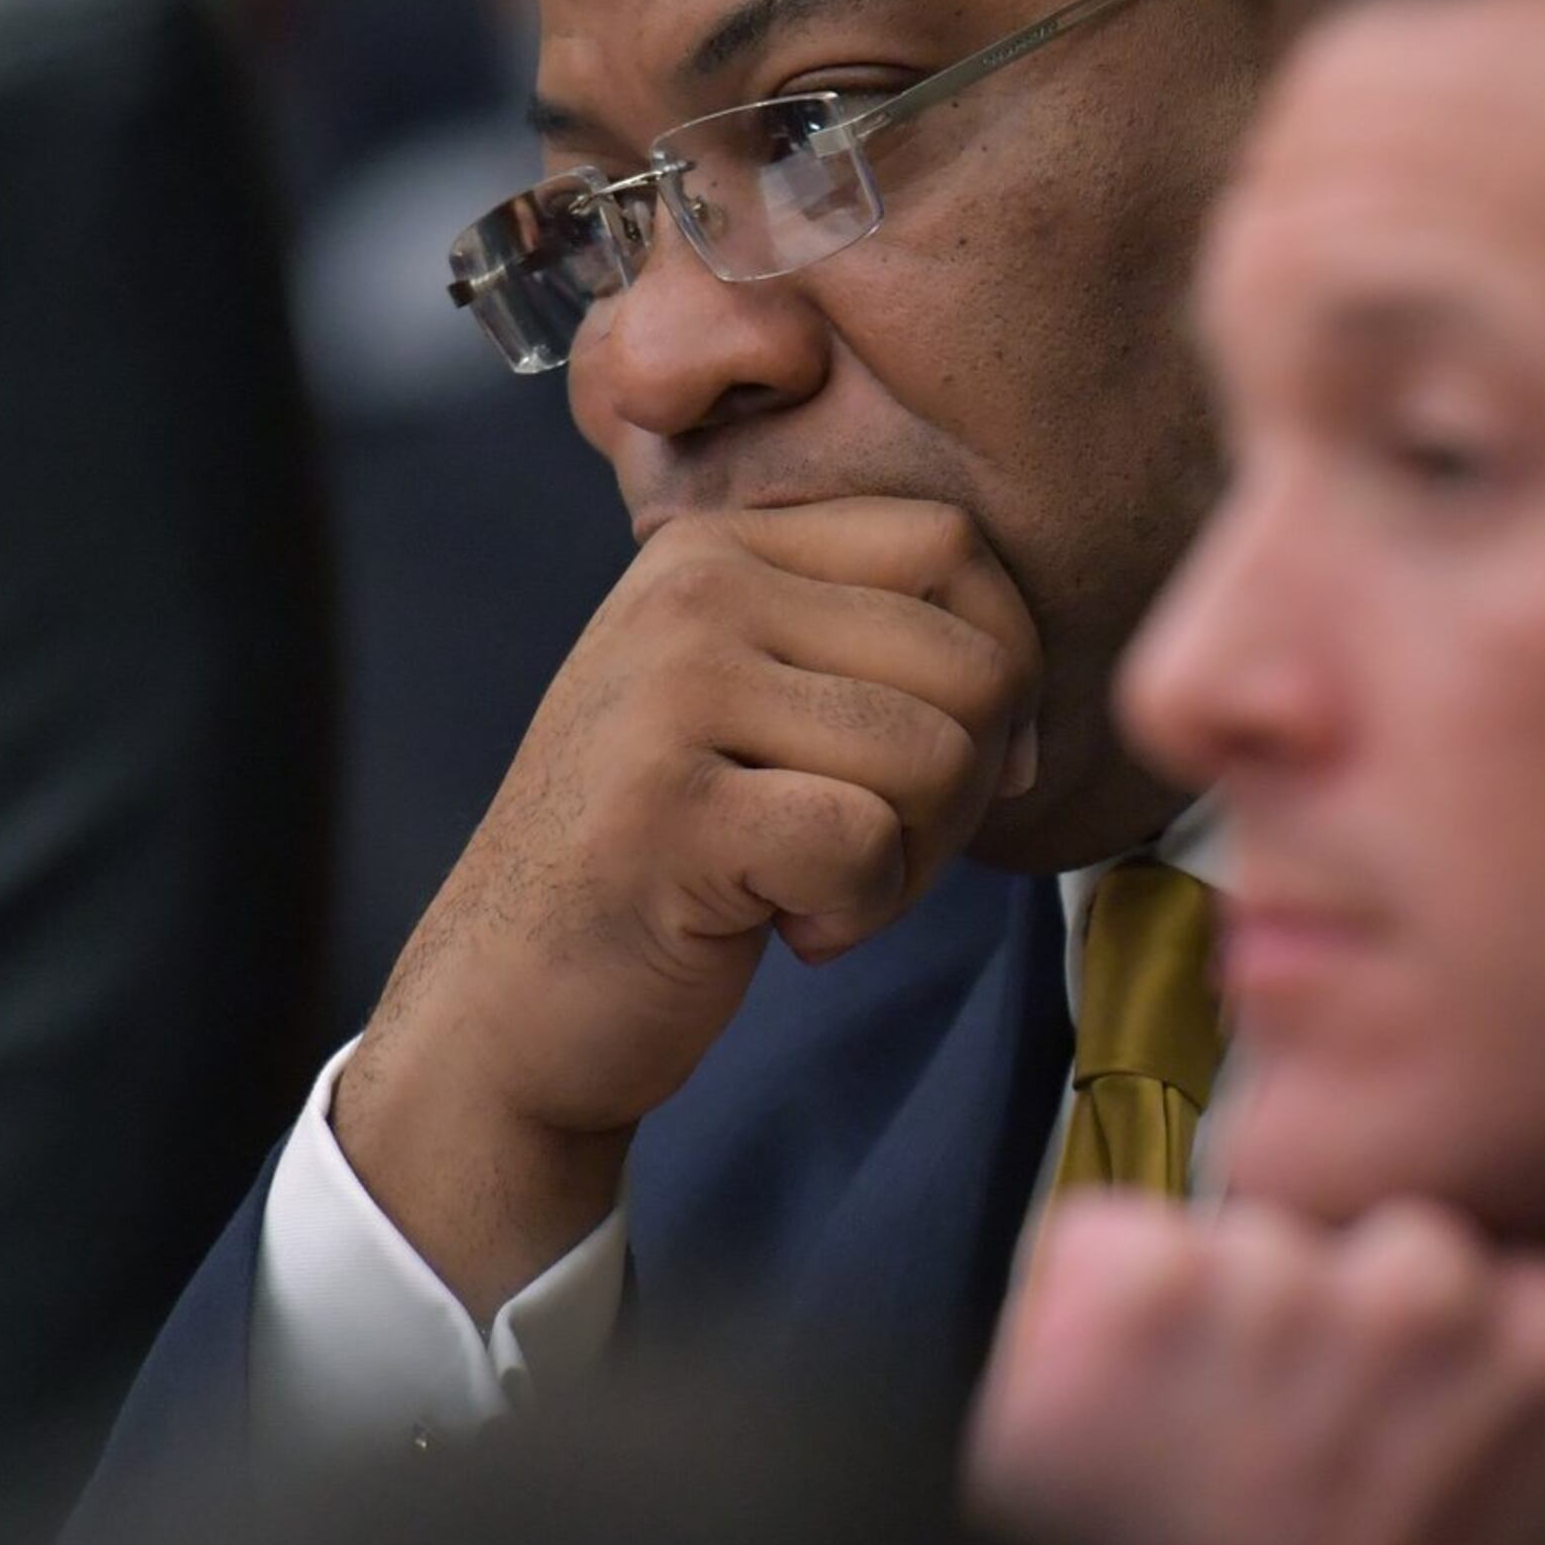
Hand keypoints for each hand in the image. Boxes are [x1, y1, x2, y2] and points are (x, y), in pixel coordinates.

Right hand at [340, 500, 1039, 1315]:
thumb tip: (1034, 691)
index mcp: (721, 546)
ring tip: (814, 884)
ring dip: (913, 860)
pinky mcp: (666, 811)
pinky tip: (780, 924)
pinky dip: (857, 912)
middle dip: (965, 788)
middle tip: (870, 850)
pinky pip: (867, 843)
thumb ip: (879, 652)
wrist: (510, 999)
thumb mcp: (763, 707)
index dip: (1003, 666)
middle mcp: (691, 590)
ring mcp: (669, 693)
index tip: (952, 767)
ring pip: (937, 753)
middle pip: (971, 660)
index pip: (954, 547)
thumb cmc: (672, 858)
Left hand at [968, 1195, 1544, 1544]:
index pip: (1504, 1251)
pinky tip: (1129, 1411)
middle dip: (1351, 1308)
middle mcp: (1422, 1290)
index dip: (1446, 1329)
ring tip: (1216, 1439)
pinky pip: (1117, 1245)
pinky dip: (1108, 1314)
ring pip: (1258, 1240)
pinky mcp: (1131, 1280)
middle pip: (1386, 1237)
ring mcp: (1274, 1275)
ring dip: (1230, 1317)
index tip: (1411, 1403)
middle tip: (1310, 1436)